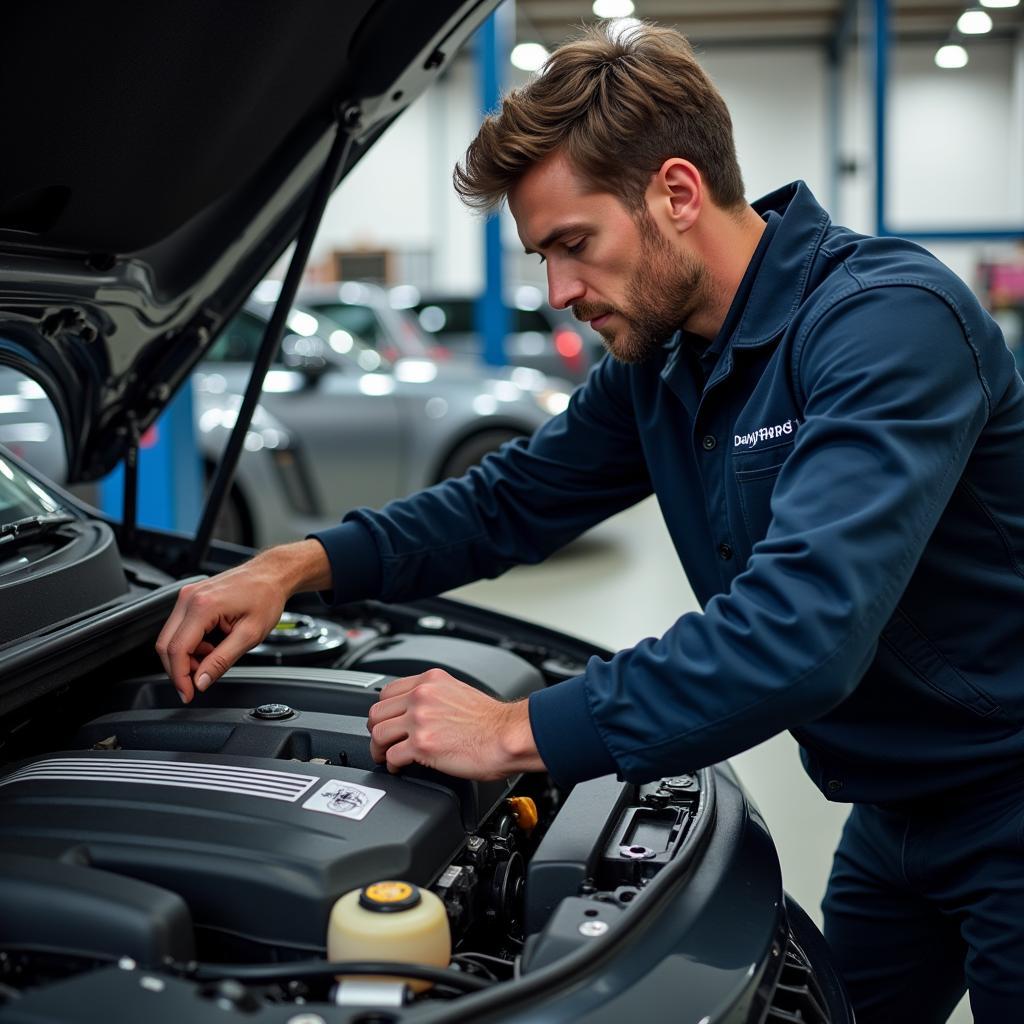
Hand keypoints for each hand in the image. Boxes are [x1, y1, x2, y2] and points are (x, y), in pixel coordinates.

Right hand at [156, 539, 330, 702]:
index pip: (177, 650)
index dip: (179, 677)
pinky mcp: (191, 597)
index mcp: (203, 606)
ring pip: (170, 637)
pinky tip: (210, 647)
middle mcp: (190, 598)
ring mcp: (188, 595)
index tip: (188, 693)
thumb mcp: (249, 635)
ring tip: (212, 659)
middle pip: (166, 644)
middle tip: (198, 682)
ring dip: (186, 656)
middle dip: (179, 669)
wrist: (272, 574)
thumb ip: (221, 661)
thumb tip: (201, 681)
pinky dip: (190, 644)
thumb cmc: (266, 597)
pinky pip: (179, 627)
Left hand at [367, 669, 545, 779]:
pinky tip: (399, 767)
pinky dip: (392, 765)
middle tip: (382, 742)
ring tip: (386, 756)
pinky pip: (391, 756)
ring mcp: (420, 720)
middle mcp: (422, 696)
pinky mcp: (421, 745)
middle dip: (376, 730)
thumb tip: (421, 711)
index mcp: (431, 681)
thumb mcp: (459, 692)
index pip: (388, 691)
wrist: (507, 736)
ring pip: (378, 733)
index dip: (384, 710)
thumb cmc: (493, 721)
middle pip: (377, 712)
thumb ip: (436, 697)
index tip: (386, 721)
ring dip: (379, 749)